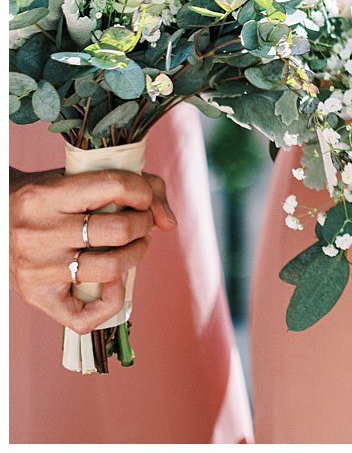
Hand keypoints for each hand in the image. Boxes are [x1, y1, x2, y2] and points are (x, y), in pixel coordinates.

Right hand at [9, 168, 175, 333]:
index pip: (113, 186)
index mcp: (47, 195)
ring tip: (133, 245)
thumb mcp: (75, 179)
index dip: (142, 191)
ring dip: (136, 255)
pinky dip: (111, 303)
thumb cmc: (46, 199)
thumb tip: (170, 223)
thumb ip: (131, 185)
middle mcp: (38, 233)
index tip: (142, 197)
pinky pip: (83, 317)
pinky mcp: (36, 297)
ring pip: (110, 269)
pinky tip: (115, 281)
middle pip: (118, 230)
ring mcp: (37, 269)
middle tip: (140, 223)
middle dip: (144, 224)